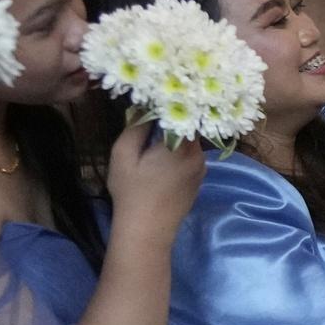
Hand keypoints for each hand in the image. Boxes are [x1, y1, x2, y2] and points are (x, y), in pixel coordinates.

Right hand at [103, 111, 206, 235]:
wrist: (147, 231)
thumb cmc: (132, 192)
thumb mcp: (123, 154)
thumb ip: (136, 127)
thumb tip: (145, 108)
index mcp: (182, 146)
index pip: (185, 112)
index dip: (171, 102)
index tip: (157, 93)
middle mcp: (199, 156)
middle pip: (188, 127)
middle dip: (171, 119)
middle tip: (151, 112)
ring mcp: (201, 170)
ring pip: (189, 142)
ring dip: (174, 136)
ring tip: (153, 133)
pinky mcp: (198, 181)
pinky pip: (190, 156)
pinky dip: (178, 151)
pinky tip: (160, 155)